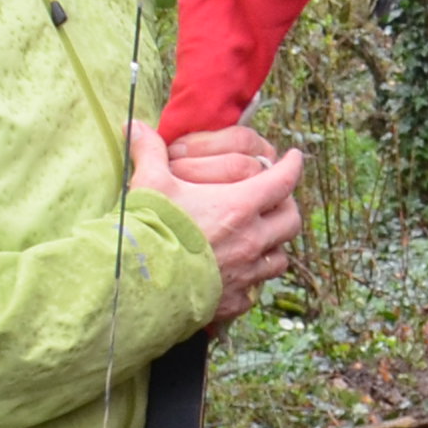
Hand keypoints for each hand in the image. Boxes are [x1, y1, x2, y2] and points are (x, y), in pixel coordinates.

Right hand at [130, 120, 306, 319]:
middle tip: (279, 200)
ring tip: (262, 239)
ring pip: (279, 258)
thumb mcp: (149, 185)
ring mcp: (245, 274)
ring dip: (274, 246)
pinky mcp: (232, 302)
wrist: (138, 287)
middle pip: (290, 221)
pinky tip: (239, 276)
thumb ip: (149, 153)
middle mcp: (251, 241)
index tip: (294, 158)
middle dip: (288, 207)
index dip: (292, 166)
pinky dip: (251, 281)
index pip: (282, 181)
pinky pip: (254, 290)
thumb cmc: (149, 232)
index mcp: (239, 207)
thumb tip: (133, 126)